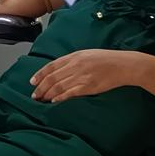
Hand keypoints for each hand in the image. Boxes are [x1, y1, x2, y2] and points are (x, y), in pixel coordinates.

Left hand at [29, 49, 150, 102]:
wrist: (122, 65)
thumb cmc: (105, 59)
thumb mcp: (86, 54)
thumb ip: (72, 61)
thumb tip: (58, 70)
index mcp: (74, 56)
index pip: (51, 66)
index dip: (40, 74)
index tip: (32, 81)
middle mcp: (75, 65)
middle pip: (52, 78)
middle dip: (41, 87)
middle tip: (34, 95)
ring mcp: (81, 76)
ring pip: (59, 86)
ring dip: (48, 94)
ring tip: (42, 99)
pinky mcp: (88, 86)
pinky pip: (70, 93)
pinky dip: (60, 97)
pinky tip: (54, 101)